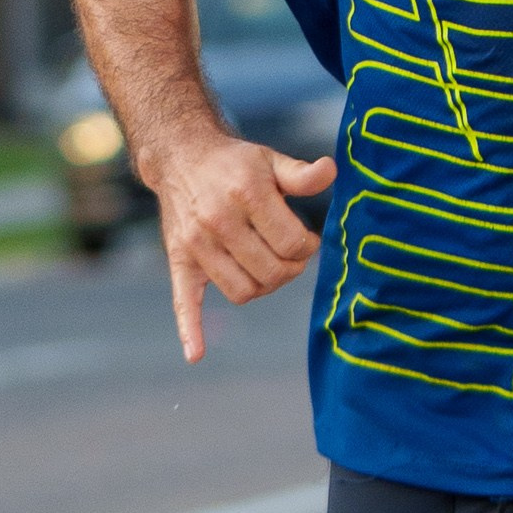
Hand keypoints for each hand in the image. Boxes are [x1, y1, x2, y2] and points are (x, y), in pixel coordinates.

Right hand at [147, 133, 336, 361]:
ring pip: (242, 291)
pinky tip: (196, 354)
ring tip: (271, 269)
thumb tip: (331, 172)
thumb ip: (301, 174)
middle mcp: (218, 221)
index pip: (291, 243)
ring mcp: (197, 245)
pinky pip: (183, 302)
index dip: (308, 247)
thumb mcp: (270, 160)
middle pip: (270, 271)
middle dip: (291, 269)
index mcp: (245, 194)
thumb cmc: (236, 164)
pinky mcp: (180, 261)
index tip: (306, 240)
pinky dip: (189, 329)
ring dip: (264, 287)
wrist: (181, 158)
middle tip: (293, 257)